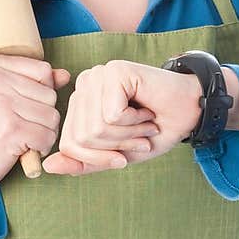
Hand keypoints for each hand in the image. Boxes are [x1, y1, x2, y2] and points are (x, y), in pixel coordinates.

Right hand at [0, 53, 72, 194]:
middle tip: (21, 126)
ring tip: (22, 137)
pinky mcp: (9, 129)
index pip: (42, 70)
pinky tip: (24, 149)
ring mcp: (0, 104)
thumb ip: (32, 81)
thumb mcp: (0, 95)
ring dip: (44, 132)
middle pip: (50, 94)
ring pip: (52, 115)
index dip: (42, 92)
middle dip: (44, 115)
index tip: (22, 106)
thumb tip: (65, 75)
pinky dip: (41, 147)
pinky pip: (47, 136)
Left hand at [41, 59, 210, 175]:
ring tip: (144, 122)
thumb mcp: (115, 155)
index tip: (124, 152)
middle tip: (140, 135)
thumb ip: (82, 162)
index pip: (69, 144)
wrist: (190, 112)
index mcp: (80, 102)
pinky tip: (146, 110)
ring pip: (96, 128)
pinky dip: (133, 121)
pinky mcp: (113, 72)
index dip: (99, 158)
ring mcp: (97, 76)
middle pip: (82, 138)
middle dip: (116, 146)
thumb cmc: (154, 131)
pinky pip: (111, 115)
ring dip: (128, 134)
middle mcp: (84, 85)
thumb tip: (48, 166)